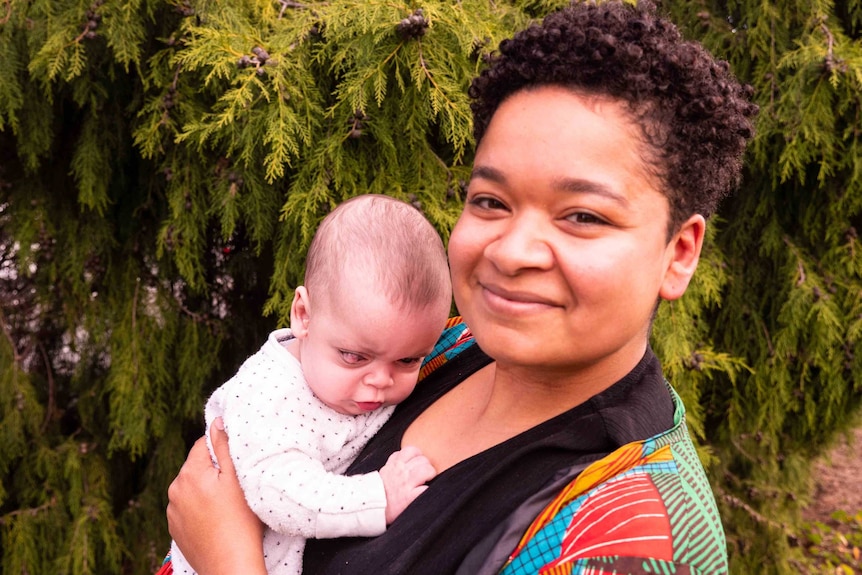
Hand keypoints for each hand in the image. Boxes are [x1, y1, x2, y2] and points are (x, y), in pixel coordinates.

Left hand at [166, 418, 266, 574]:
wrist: (230, 564)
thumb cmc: (239, 521)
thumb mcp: (236, 478)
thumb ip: (224, 446)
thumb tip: (216, 421)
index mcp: (189, 473)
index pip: (202, 445)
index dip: (221, 450)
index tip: (235, 464)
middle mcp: (175, 490)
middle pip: (196, 467)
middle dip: (213, 470)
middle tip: (235, 486)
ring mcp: (173, 511)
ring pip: (192, 488)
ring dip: (206, 489)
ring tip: (227, 505)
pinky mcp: (176, 529)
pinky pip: (188, 508)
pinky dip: (200, 508)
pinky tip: (217, 519)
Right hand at [378, 446, 436, 523]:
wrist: (369, 506)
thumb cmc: (378, 490)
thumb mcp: (385, 471)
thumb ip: (394, 462)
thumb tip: (403, 455)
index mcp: (395, 464)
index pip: (412, 450)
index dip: (418, 456)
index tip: (418, 463)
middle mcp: (401, 471)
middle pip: (423, 459)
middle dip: (426, 466)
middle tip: (424, 475)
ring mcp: (406, 484)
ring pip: (426, 470)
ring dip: (430, 475)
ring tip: (426, 481)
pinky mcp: (409, 497)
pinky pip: (425, 489)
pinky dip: (427, 490)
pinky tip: (424, 492)